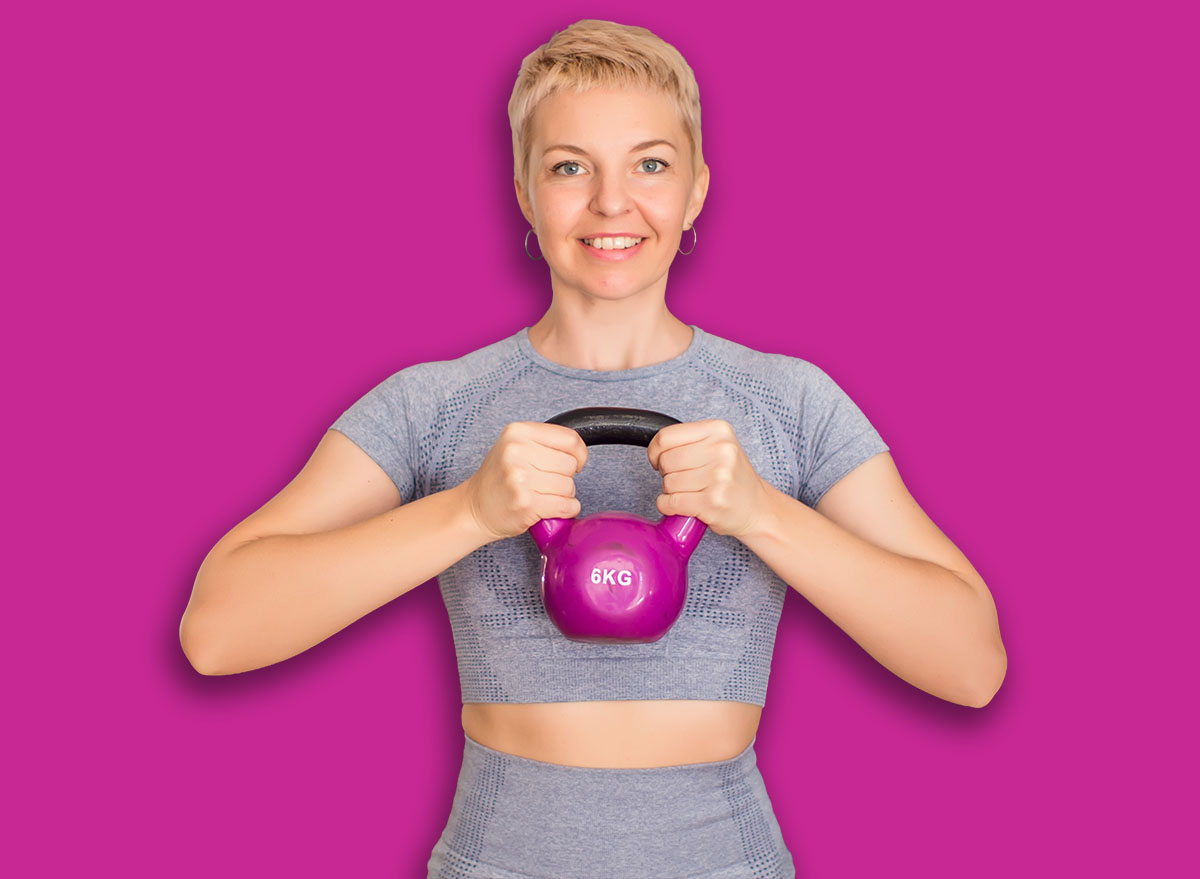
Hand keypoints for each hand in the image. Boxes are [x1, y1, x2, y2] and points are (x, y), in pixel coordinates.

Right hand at [460, 421, 588, 542]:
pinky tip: (549, 508)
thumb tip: (579, 452)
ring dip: (563, 495)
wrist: (474, 508)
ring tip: (541, 495)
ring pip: (569, 486)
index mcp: (517, 432)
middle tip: (544, 482)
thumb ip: (544, 441)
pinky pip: (566, 505)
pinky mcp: (526, 503)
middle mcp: (517, 451)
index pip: (570, 439)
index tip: (575, 463)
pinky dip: (566, 510)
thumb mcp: (515, 446)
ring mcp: (521, 478)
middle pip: (570, 464)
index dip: (579, 454)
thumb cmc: (499, 478)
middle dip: (565, 477)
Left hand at [646, 419, 770, 538]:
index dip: (655, 452)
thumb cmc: (731, 478)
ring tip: (691, 492)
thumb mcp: (717, 446)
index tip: (659, 460)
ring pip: (668, 483)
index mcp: (718, 430)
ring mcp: (718, 476)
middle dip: (666, 474)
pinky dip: (668, 506)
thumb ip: (688, 441)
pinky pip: (671, 502)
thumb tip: (654, 449)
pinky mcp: (713, 501)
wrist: (757, 508)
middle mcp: (721, 450)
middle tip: (684, 479)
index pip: (665, 436)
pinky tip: (683, 505)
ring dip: (671, 492)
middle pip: (666, 461)